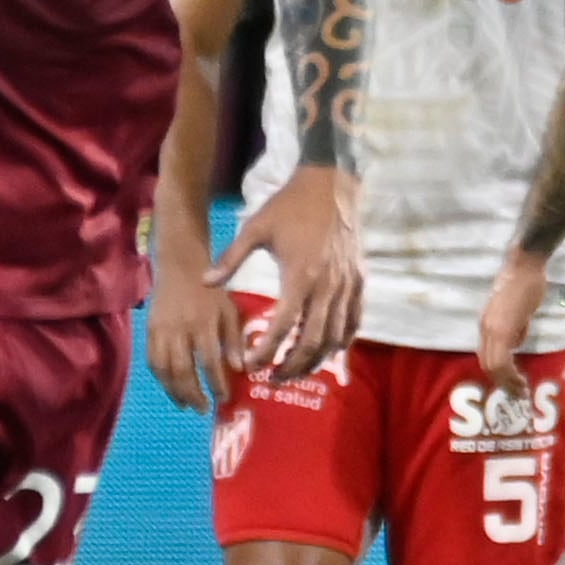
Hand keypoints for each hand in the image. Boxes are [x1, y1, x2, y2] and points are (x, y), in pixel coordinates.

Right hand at [143, 254, 241, 414]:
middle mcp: (181, 329)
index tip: (224, 399)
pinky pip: (152, 360)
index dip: (216, 384)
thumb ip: (233, 340)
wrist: (180, 266)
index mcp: (204, 323)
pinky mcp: (150, 330)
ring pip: (164, 369)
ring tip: (186, 404)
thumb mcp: (230, 310)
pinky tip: (171, 387)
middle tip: (203, 408)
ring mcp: (162, 330)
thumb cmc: (211, 290)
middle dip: (193, 394)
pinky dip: (161, 378)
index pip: (210, 361)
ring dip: (175, 391)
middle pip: (183, 370)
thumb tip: (239, 369)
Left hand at [215, 165, 358, 380]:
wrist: (331, 184)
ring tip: (295, 371)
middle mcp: (327, 287)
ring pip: (336, 338)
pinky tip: (327, 351)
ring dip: (316, 360)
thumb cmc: (289, 206)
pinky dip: (342, 341)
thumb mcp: (254, 228)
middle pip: (312, 342)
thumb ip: (230, 259)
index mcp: (300, 276)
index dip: (266, 351)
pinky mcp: (359, 282)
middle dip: (292, 367)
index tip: (251, 366)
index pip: (283, 327)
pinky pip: (355, 322)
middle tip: (273, 380)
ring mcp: (347, 286)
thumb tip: (205, 282)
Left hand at [478, 251, 551, 391]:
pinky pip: (502, 357)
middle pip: (487, 364)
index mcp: (487, 326)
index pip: (486, 357)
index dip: (498, 375)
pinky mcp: (503, 327)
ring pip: (493, 364)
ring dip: (506, 381)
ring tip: (520, 390)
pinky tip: (521, 378)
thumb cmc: (525, 285)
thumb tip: (516, 345)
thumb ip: (515, 330)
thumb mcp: (518, 313)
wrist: (524, 266)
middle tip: (517, 393)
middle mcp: (486, 329)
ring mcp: (492, 328)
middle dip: (502, 382)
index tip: (512, 385)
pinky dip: (510, 372)